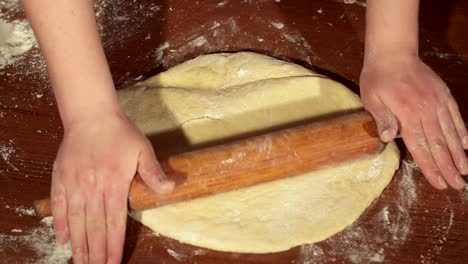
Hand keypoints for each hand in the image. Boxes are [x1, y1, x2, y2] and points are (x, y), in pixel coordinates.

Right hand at [51, 110, 174, 263]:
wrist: (92, 115)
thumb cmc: (120, 132)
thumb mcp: (142, 149)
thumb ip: (153, 171)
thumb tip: (169, 188)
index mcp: (114, 183)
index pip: (114, 222)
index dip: (114, 245)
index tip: (113, 263)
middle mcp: (93, 188)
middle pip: (94, 227)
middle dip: (96, 252)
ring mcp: (75, 183)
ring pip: (76, 220)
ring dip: (79, 244)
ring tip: (80, 262)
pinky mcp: (61, 177)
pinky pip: (59, 205)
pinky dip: (61, 223)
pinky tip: (63, 238)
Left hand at [360, 54, 467, 189]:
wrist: (393, 52)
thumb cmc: (377, 77)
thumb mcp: (371, 98)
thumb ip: (382, 118)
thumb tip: (389, 139)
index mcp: (407, 113)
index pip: (420, 146)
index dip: (430, 166)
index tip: (439, 183)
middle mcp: (426, 110)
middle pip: (439, 143)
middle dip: (448, 166)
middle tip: (458, 185)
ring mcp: (437, 102)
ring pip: (450, 132)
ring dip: (458, 153)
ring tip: (465, 171)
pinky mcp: (443, 95)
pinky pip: (455, 116)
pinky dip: (461, 131)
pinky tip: (466, 145)